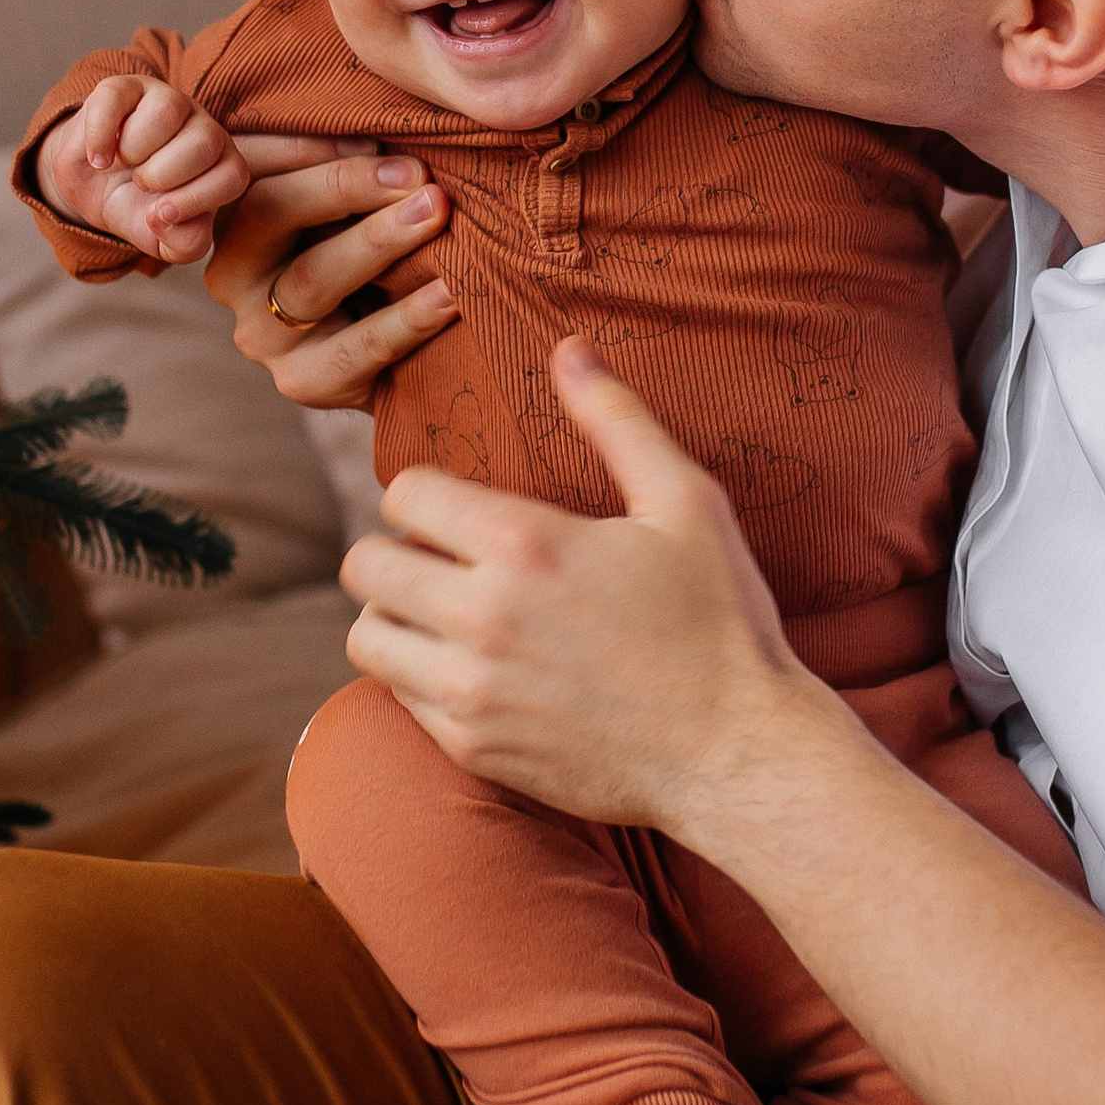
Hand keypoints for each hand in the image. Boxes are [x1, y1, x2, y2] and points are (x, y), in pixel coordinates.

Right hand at [38, 76, 249, 265]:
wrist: (91, 185)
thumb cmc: (137, 207)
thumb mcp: (162, 240)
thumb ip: (183, 244)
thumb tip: (169, 220)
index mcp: (221, 163)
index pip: (233, 175)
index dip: (195, 200)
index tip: (159, 215)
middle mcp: (202, 126)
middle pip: (204, 142)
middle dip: (164, 176)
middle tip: (142, 184)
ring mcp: (166, 100)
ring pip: (166, 112)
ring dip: (136, 150)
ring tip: (123, 163)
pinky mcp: (125, 86)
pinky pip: (116, 98)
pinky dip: (101, 135)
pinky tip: (98, 157)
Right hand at [206, 147, 459, 411]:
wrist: (393, 363)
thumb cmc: (370, 259)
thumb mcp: (347, 208)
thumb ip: (346, 166)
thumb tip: (382, 134)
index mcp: (233, 219)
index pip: (249, 167)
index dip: (305, 145)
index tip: (375, 137)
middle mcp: (232, 275)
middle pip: (268, 213)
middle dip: (344, 186)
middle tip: (416, 174)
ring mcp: (261, 333)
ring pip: (312, 279)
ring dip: (379, 241)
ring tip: (436, 212)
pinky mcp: (303, 381)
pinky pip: (356, 348)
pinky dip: (407, 318)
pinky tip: (450, 293)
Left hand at [340, 338, 842, 832]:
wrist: (738, 755)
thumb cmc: (721, 621)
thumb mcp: (686, 504)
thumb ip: (617, 419)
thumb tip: (569, 349)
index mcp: (527, 543)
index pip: (403, 494)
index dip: (427, 495)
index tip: (459, 512)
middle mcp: (484, 616)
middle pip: (366, 564)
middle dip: (396, 550)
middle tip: (441, 560)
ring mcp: (474, 689)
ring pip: (366, 636)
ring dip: (394, 617)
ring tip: (442, 614)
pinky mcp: (475, 747)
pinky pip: (398, 699)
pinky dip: (419, 678)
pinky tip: (473, 669)